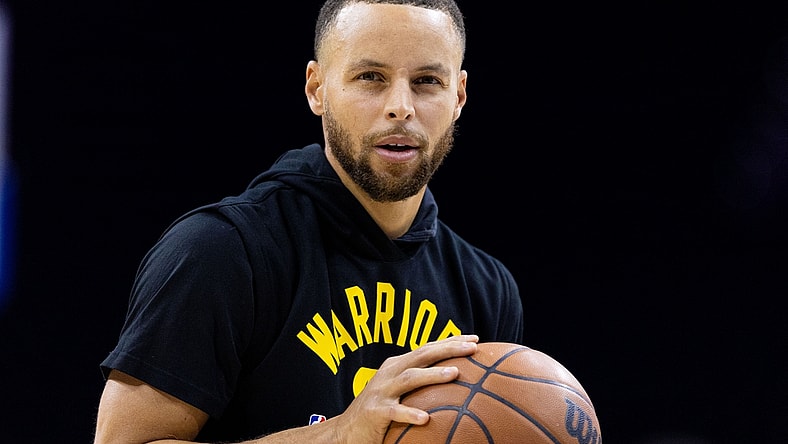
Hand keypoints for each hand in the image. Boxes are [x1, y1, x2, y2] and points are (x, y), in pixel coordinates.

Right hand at [333, 334, 478, 443]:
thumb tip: (456, 381)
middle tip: (472, 348)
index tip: (475, 339)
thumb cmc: (380, 411)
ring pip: (410, 378)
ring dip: (433, 374)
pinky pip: (394, 412)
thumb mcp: (399, 392)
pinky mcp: (374, 411)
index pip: (427, 348)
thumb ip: (421, 384)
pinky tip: (426, 419)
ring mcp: (381, 391)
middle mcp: (389, 373)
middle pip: (422, 355)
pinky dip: (409, 414)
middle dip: (448, 349)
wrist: (346, 431)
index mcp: (397, 365)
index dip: (450, 341)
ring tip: (455, 373)